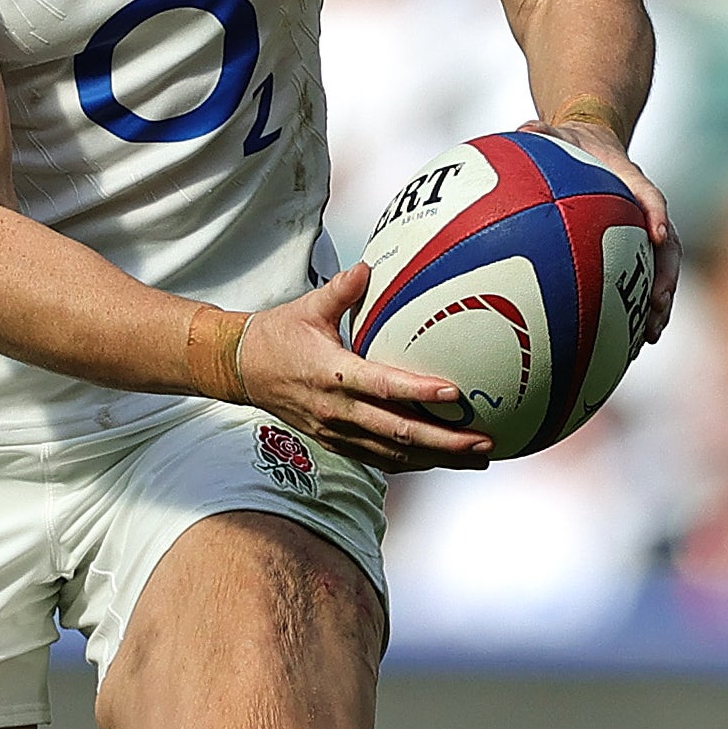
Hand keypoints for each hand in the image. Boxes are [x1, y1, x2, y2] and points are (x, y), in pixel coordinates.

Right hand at [232, 265, 491, 470]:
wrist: (242, 371)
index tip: (455, 393)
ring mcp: (338, 432)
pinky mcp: (337, 443)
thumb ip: (341, 290)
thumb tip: (368, 266)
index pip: (383, 387)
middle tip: (485, 440)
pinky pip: (381, 459)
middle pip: (399, 433)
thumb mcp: (308, 307)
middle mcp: (338, 411)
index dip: (419, 391)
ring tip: (477, 455)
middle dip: (445, 441)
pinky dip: (414, 462)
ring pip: (395, 453)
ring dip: (438, 457)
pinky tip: (442, 459)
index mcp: (333, 375)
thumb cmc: (279, 334)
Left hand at [527, 114, 680, 342]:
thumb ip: (543, 132)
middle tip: (658, 303)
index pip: (650, 196)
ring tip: (649, 335)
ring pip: (659, 273)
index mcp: (630, 182)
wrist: (592, 147)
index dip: (657, 214)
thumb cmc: (571, 143)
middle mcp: (643, 213)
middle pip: (667, 248)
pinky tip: (626, 345)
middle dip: (666, 276)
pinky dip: (636, 312)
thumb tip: (525, 129)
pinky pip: (639, 284)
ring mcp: (640, 236)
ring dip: (659, 304)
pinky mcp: (631, 253)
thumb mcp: (556, 133)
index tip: (659, 234)